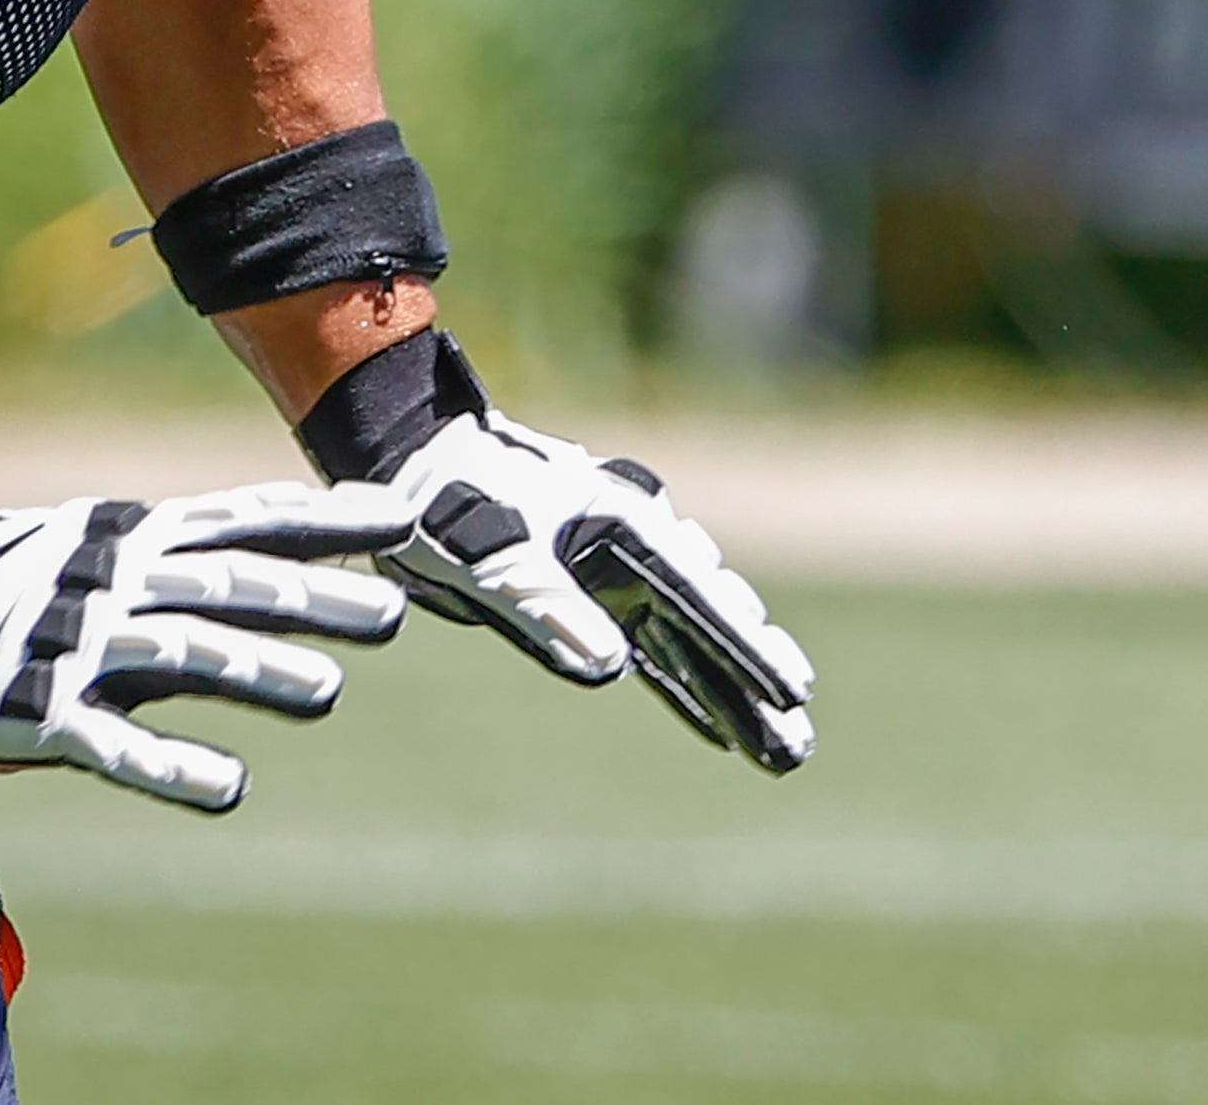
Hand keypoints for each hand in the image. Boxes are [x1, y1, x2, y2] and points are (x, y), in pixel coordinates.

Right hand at [0, 451, 411, 811]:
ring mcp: (74, 644)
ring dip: (255, 671)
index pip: (241, 521)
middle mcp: (111, 583)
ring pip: (179, 656)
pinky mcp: (37, 712)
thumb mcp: (103, 547)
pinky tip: (228, 790)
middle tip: (392, 615)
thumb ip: (187, 562)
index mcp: (130, 537)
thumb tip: (296, 568)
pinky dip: (169, 765)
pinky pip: (111, 743)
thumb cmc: (14, 580)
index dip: (321, 521)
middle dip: (309, 597)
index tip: (397, 519)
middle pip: (224, 585)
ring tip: (326, 693)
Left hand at [304, 331, 816, 773]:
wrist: (409, 456)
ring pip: (687, 644)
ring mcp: (614, 569)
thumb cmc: (447, 496)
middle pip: (709, 627)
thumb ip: (549, 608)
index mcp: (623, 527)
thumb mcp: (494, 558)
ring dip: (727, 696)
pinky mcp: (589, 590)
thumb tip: (611, 668)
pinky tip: (712, 726)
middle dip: (753, 688)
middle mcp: (633, 546)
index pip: (701, 600)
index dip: (746, 650)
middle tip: (798, 747)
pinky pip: (650, 645)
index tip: (793, 693)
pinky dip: (681, 682)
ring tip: (777, 752)